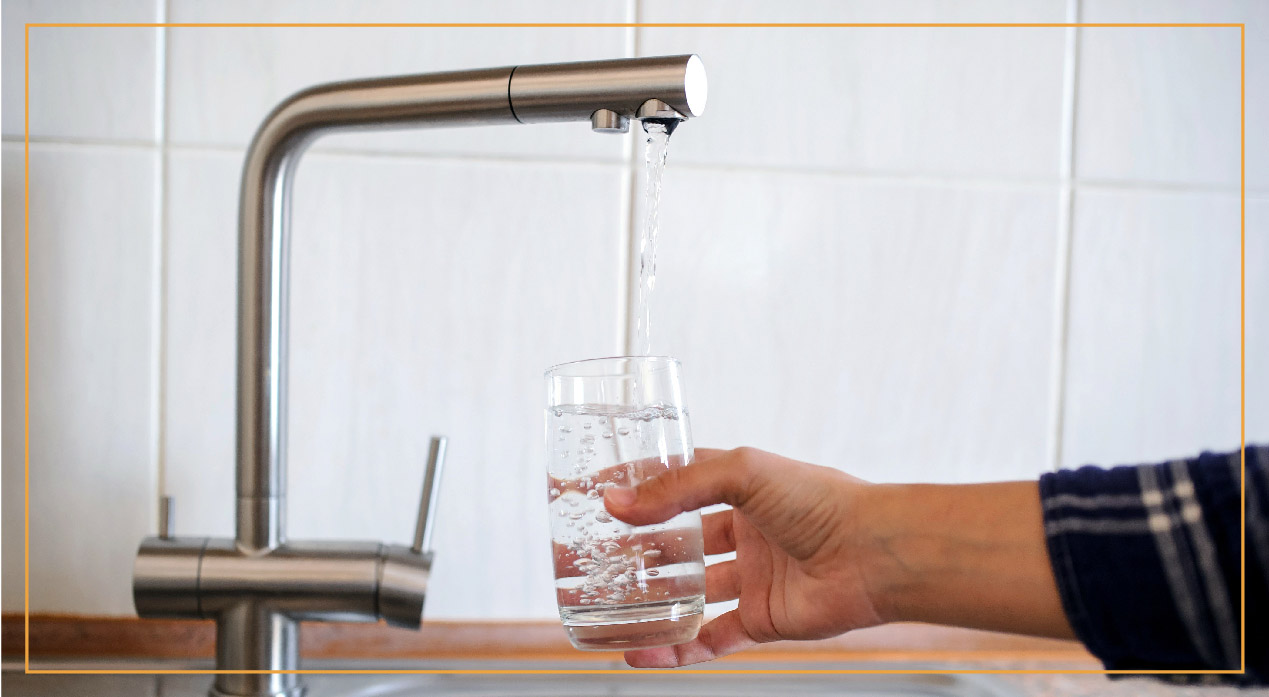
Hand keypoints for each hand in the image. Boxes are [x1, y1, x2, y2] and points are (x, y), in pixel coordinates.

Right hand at [603, 447, 1073, 666]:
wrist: (873, 554)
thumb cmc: (821, 501)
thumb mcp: (742, 473)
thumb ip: (678, 488)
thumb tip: (617, 503)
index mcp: (739, 490)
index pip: (675, 483)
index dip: (637, 487)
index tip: (594, 491)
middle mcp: (743, 533)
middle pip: (675, 543)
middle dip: (632, 551)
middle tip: (588, 559)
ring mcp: (750, 578)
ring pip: (688, 594)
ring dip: (647, 602)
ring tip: (602, 609)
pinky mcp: (760, 620)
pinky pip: (709, 638)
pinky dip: (675, 649)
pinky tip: (641, 652)